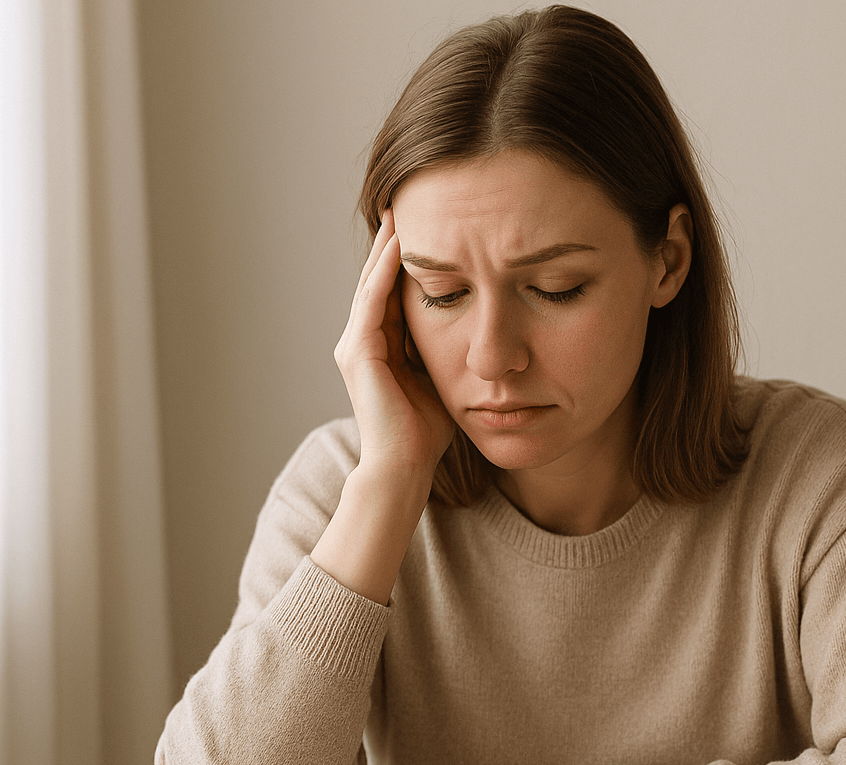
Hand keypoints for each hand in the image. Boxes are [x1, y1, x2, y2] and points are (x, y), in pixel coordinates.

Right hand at [334, 208, 454, 477]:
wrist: (405, 466)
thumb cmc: (426, 434)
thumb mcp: (441, 379)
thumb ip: (446, 353)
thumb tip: (476, 331)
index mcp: (380, 348)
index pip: (394, 293)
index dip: (407, 261)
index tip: (429, 228)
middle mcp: (362, 342)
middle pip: (378, 281)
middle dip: (393, 244)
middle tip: (408, 203)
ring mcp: (356, 346)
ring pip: (372, 284)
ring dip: (387, 248)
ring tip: (402, 212)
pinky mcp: (358, 353)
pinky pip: (373, 302)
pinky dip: (385, 272)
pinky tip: (400, 245)